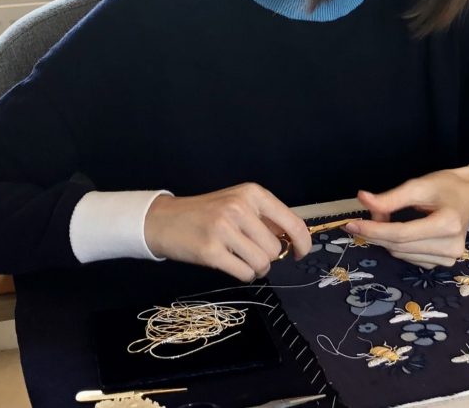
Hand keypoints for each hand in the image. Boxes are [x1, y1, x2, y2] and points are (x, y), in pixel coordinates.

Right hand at [144, 183, 311, 280]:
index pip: (291, 222)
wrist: (165, 219)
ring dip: (256, 268)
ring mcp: (224, 229)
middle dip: (268, 257)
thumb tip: (294, 239)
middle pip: (274, 248)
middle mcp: (240, 207)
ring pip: (262, 263)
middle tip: (250, 252)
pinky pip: (244, 273)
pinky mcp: (211, 251)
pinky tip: (232, 264)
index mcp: (252, 193)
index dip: (303, 242)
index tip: (301, 253)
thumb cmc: (207, 213)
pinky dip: (243, 275)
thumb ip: (265, 218)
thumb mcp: (238, 203)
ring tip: (241, 259)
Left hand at [345, 167, 468, 268]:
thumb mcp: (419, 185)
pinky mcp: (443, 263)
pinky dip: (398, 245)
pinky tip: (400, 231)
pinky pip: (409, 258)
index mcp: (447, 224)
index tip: (350, 223)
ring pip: (401, 254)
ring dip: (386, 238)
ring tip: (387, 218)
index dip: (374, 229)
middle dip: (376, 232)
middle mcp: (450, 247)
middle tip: (364, 216)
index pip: (401, 234)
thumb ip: (391, 198)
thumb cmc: (445, 186)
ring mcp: (448, 259)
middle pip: (399, 246)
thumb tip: (362, 199)